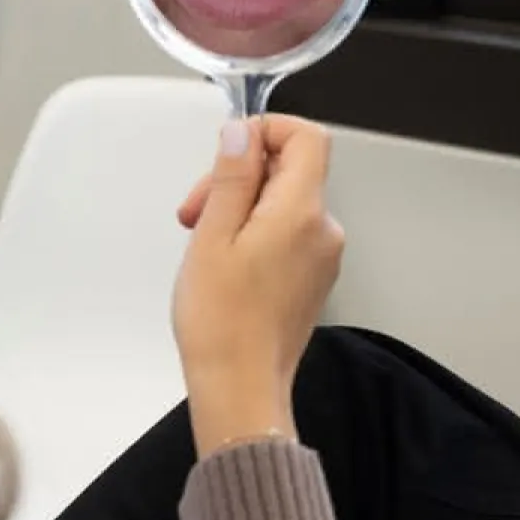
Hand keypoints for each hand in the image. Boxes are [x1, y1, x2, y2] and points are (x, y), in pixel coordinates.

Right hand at [172, 116, 344, 456]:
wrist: (241, 388)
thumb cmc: (222, 322)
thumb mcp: (212, 235)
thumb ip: (231, 176)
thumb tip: (241, 133)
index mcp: (301, 212)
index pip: (307, 137)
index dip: (268, 131)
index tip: (229, 150)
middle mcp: (323, 230)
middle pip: (289, 169)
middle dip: (239, 177)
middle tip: (196, 211)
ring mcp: (321, 257)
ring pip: (283, 202)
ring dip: (240, 208)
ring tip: (204, 244)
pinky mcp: (312, 278)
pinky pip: (287, 233)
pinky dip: (254, 234)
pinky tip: (223, 264)